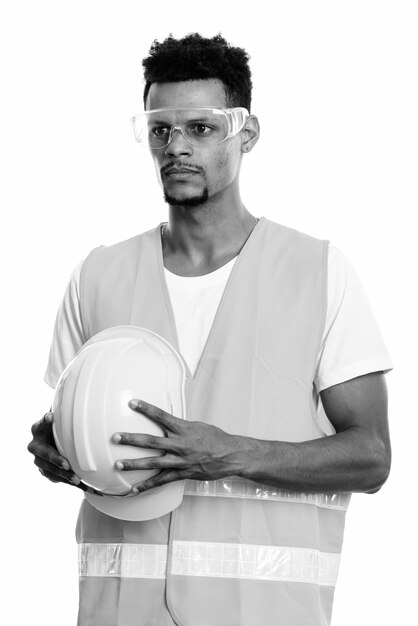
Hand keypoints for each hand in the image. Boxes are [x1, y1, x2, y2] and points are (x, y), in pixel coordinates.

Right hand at [27, 412, 101, 495]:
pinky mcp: (47, 472)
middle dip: (55, 460)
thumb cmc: (59, 425)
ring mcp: (39, 461)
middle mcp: (35, 445)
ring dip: (64, 476)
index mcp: (38, 428)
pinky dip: (73, 484)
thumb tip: (81, 383)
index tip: (50, 415)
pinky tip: (88, 488)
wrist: (51, 440)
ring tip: (77, 480)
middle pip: (43, 454)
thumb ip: (66, 406)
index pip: (40, 424)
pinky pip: (59, 480)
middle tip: (67, 464)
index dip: (45, 420)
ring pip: (50, 471)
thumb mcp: (60, 415)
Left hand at [113, 399, 243, 492]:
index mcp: (183, 428)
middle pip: (151, 441)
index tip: (132, 403)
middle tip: (116, 437)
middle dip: (131, 439)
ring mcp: (180, 460)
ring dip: (134, 463)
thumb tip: (168, 424)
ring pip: (153, 462)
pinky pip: (162, 480)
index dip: (146, 408)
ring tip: (118, 464)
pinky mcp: (183, 473)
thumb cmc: (216, 439)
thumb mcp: (198, 426)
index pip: (161, 415)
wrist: (231, 455)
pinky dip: (148, 485)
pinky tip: (135, 488)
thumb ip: (181, 427)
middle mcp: (180, 444)